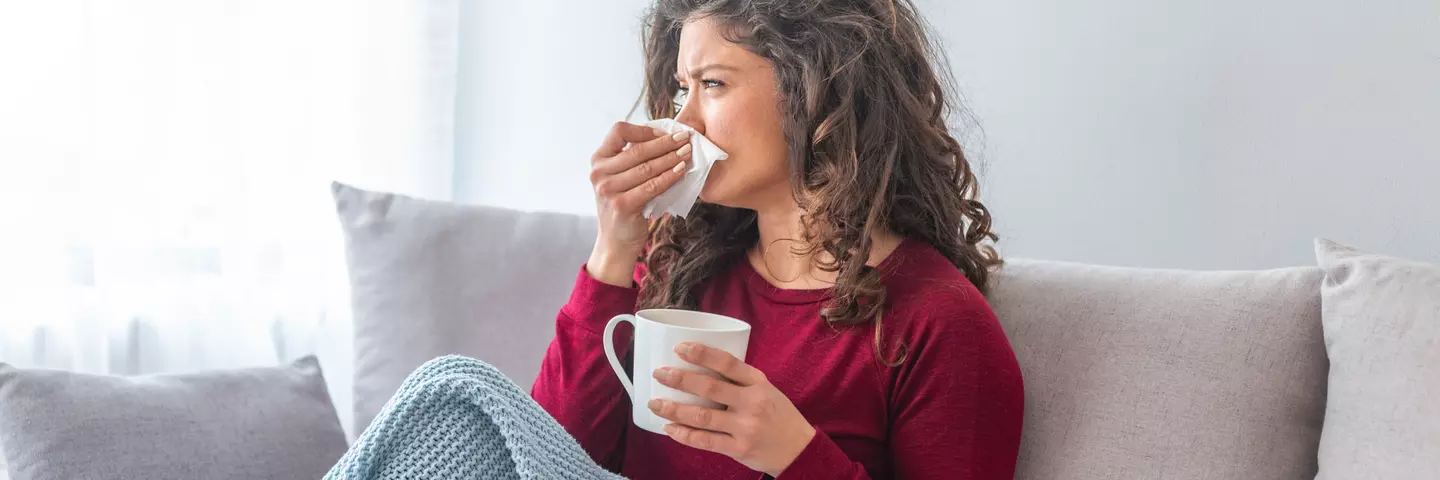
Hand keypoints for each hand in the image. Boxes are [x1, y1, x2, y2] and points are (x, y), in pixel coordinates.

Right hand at [585, 121, 692, 285]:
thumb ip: (631, 159)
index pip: (619, 131)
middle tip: (685, 138)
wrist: (615, 240)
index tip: (664, 133)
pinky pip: (653, 186)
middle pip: (637, 149)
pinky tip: (681, 171)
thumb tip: (665, 137)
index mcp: (598, 160)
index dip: (644, 129)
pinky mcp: (622, 205)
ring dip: (671, 158)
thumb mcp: (618, 177)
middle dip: (666, 142)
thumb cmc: (623, 204)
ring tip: (687, 153)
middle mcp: (599, 173)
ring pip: (647, 167)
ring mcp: (608, 190)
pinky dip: (670, 177)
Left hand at [648, 342, 816, 476]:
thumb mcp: (767, 390)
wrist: (799, 449)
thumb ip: (740, 381)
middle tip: (659, 374)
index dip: (702, 353)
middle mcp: (752, 403)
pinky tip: (669, 428)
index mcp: (758, 383)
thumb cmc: (778, 416)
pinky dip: (684, 434)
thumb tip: (700, 366)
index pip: (728, 363)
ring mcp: (745, 427)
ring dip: (674, 409)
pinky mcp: (739, 449)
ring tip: (655, 403)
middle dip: (680, 379)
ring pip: (702, 416)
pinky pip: (705, 441)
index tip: (679, 348)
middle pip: (709, 388)